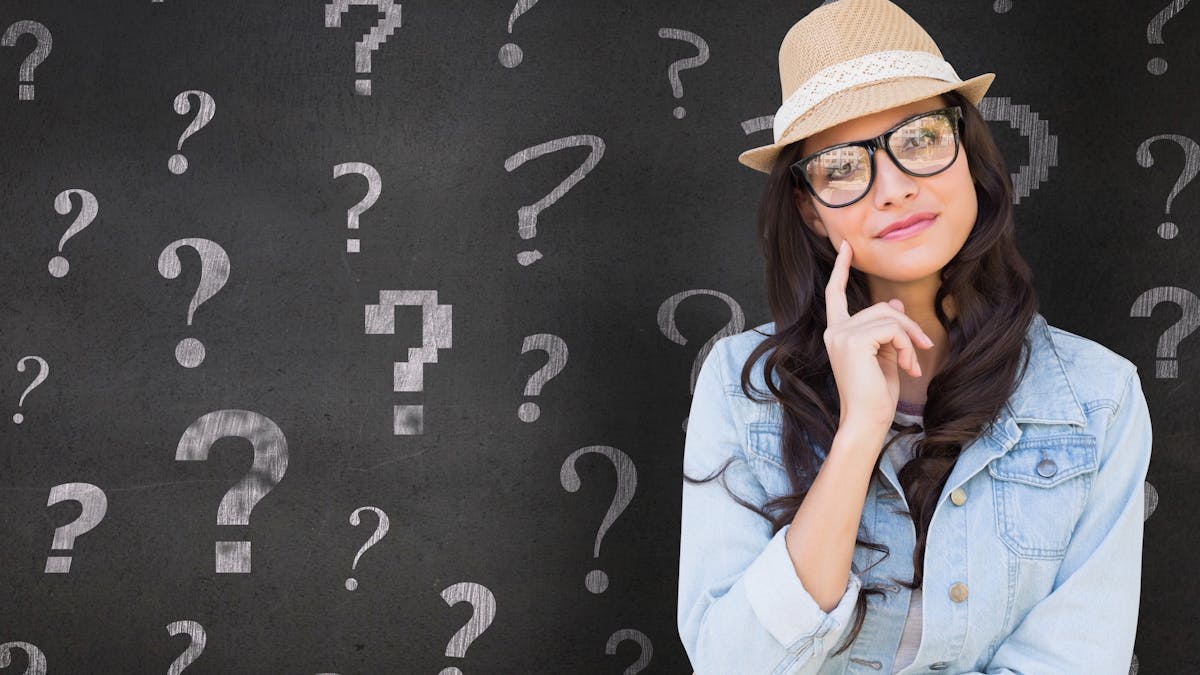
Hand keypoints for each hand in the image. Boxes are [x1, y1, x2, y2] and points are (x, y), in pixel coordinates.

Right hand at [823, 240, 934, 431]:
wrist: (867, 420)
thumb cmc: (875, 395)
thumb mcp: (885, 355)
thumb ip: (887, 328)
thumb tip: (896, 304)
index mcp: (837, 333)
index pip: (834, 294)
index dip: (841, 270)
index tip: (847, 248)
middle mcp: (834, 331)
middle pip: (880, 307)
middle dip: (907, 326)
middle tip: (923, 349)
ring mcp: (842, 334)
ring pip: (889, 316)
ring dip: (910, 338)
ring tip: (914, 363)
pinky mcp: (855, 341)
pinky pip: (892, 328)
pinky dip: (907, 345)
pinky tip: (908, 366)